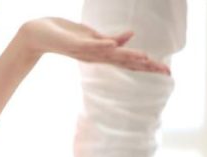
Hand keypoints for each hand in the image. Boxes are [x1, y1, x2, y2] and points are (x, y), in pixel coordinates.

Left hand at [17, 18, 169, 74]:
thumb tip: (131, 36)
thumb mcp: (93, 37)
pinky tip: (112, 45)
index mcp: (103, 54)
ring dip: (128, 56)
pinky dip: (101, 45)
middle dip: (146, 66)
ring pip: (111, 55)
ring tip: (145, 58)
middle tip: (165, 71)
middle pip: (126, 63)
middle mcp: (97, 56)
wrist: (38, 35)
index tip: (168, 72)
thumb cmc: (66, 35)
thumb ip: (112, 39)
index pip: (131, 62)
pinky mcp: (75, 44)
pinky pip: (90, 45)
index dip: (149, 66)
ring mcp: (86, 51)